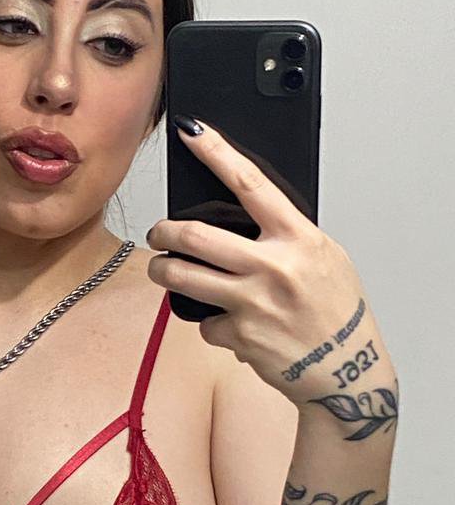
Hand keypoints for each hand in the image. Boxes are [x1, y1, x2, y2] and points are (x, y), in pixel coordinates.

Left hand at [145, 117, 390, 408]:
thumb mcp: (324, 259)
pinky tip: (233, 326)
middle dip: (164, 233)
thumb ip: (287, 237)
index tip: (193, 132)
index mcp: (299, 239)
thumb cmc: (336, 313)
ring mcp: (253, 303)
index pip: (250, 183)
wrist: (346, 372)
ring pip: (182, 278)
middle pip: (195, 236)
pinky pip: (204, 322)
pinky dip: (211, 324)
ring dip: (163, 272)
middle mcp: (274, 267)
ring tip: (163, 271)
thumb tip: (245, 215)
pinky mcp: (238, 336)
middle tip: (158, 235)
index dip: (217, 153)